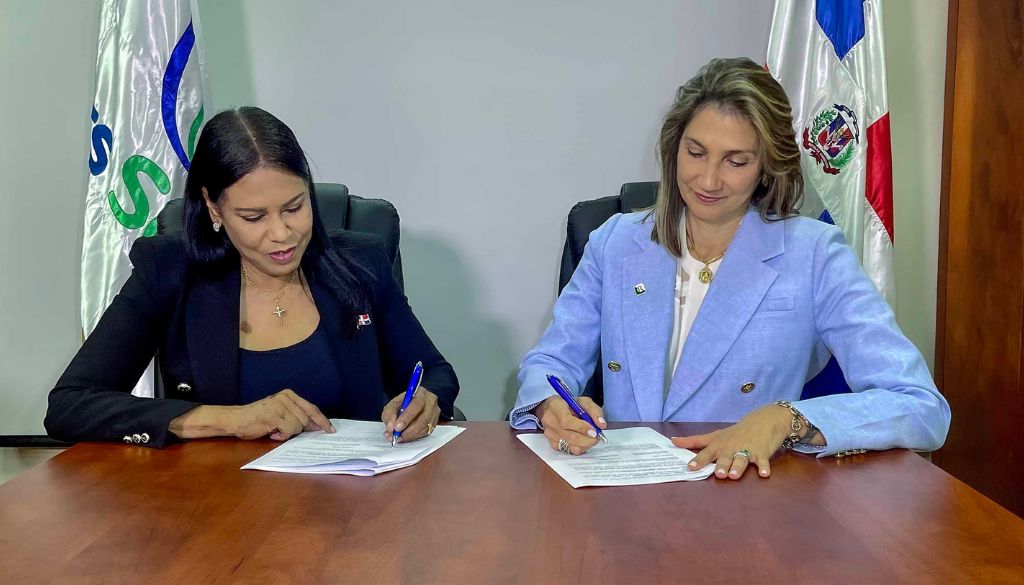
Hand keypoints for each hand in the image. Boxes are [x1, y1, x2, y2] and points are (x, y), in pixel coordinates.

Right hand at [232, 389, 334, 440]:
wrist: (236, 420)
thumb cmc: (258, 419)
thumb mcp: (280, 413)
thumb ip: (297, 416)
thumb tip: (316, 427)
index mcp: (290, 395)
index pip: (312, 408)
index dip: (322, 420)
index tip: (330, 429)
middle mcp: (287, 397)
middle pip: (306, 420)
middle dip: (299, 430)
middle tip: (283, 430)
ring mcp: (281, 405)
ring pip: (298, 426)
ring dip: (287, 433)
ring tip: (274, 429)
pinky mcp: (275, 415)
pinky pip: (289, 431)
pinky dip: (281, 436)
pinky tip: (272, 432)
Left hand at [381, 387, 440, 443]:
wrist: (412, 404)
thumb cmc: (403, 403)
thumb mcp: (393, 404)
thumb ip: (390, 414)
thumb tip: (391, 428)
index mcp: (421, 393)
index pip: (417, 404)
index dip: (407, 417)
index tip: (397, 427)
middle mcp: (431, 402)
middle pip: (423, 418)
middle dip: (408, 430)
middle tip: (396, 436)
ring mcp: (434, 414)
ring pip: (425, 427)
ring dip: (410, 435)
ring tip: (398, 438)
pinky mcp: (434, 423)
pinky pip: (425, 433)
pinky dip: (414, 437)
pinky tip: (405, 437)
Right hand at [533, 395, 606, 454]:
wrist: (551, 409)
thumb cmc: (568, 404)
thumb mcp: (583, 401)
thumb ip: (594, 411)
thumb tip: (602, 425)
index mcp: (556, 408)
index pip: (566, 421)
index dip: (582, 428)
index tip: (594, 431)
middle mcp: (551, 423)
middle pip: (571, 438)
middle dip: (589, 440)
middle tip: (597, 436)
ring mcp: (550, 435)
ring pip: (571, 447)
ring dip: (585, 444)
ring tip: (589, 437)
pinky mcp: (552, 444)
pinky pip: (569, 451)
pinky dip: (579, 447)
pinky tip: (581, 440)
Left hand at [670, 404, 792, 479]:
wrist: (763, 421)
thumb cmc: (735, 432)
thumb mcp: (715, 435)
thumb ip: (694, 441)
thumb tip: (672, 441)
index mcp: (719, 445)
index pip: (706, 453)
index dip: (699, 460)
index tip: (691, 467)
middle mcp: (731, 448)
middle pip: (725, 458)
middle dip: (722, 466)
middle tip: (719, 474)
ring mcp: (747, 450)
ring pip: (741, 460)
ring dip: (738, 467)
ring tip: (734, 475)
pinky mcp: (762, 453)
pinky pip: (763, 461)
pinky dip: (764, 467)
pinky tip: (764, 473)